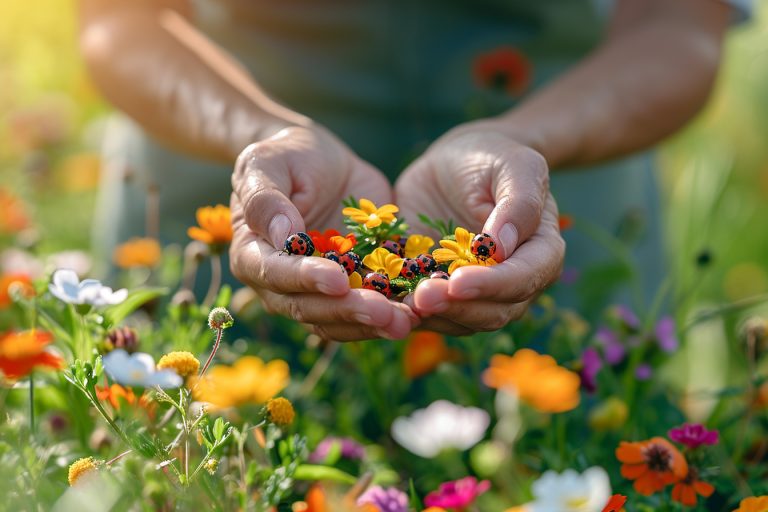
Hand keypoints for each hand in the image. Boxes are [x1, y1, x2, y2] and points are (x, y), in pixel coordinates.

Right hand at [230, 126, 417, 340]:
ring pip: (339, 319)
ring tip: (406, 321)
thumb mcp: (266, 163)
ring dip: (372, 323)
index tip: (337, 279)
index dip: (306, 279)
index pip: (275, 275)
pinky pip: (367, 311)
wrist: (320, 160)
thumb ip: (265, 199)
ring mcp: (317, 292)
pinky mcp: (352, 287)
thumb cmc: (286, 157)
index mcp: (253, 255)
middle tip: (384, 312)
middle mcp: (281, 284)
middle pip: (310, 307)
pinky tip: (418, 313)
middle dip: (348, 310)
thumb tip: (283, 236)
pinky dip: (390, 314)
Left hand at [394, 121, 564, 334]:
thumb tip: (501, 247)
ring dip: (433, 316)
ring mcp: (477, 293)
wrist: (456, 164)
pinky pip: (430, 314)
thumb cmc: (493, 158)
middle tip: (422, 297)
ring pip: (462, 320)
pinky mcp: (442, 293)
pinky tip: (387, 302)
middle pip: (494, 311)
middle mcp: (514, 282)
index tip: (458, 282)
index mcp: (541, 252)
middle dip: (457, 307)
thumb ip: (519, 202)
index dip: (492, 285)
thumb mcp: (514, 165)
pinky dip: (409, 312)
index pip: (524, 278)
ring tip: (402, 301)